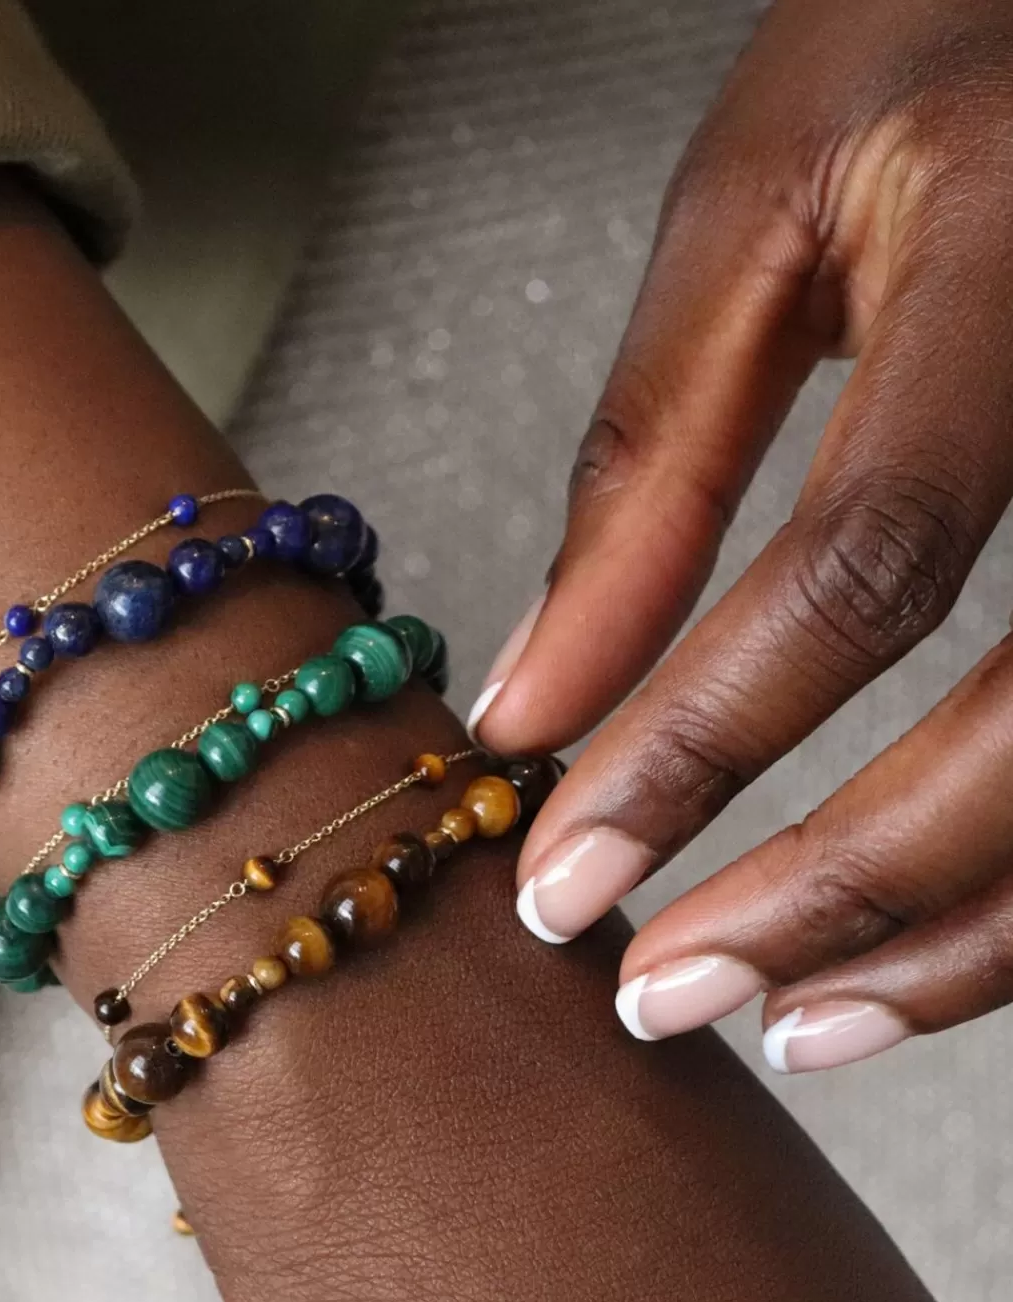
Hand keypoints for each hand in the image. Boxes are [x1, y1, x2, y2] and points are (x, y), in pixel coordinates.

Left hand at [469, 0, 1012, 1071]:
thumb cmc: (914, 53)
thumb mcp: (756, 218)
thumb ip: (648, 465)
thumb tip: (534, 701)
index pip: (866, 568)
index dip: (702, 748)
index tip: (562, 876)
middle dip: (834, 890)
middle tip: (659, 991)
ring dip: (956, 938)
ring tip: (786, 1018)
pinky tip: (912, 945)